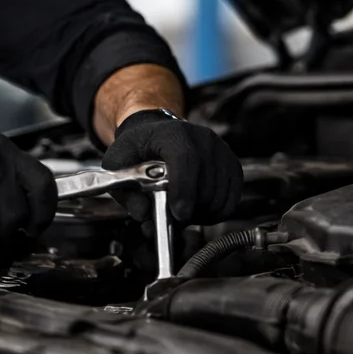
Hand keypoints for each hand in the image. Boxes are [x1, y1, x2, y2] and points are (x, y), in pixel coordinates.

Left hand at [101, 109, 242, 225]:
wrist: (158, 133)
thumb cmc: (139, 148)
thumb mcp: (119, 164)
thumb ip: (126, 191)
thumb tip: (143, 214)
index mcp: (172, 134)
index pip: (185, 159)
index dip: (184, 189)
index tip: (179, 214)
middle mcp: (202, 139)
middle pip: (204, 184)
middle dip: (188, 212)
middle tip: (170, 220)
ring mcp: (221, 151)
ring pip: (219, 197)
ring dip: (200, 215)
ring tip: (182, 212)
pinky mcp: (232, 166)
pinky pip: (231, 201)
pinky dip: (215, 213)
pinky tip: (197, 210)